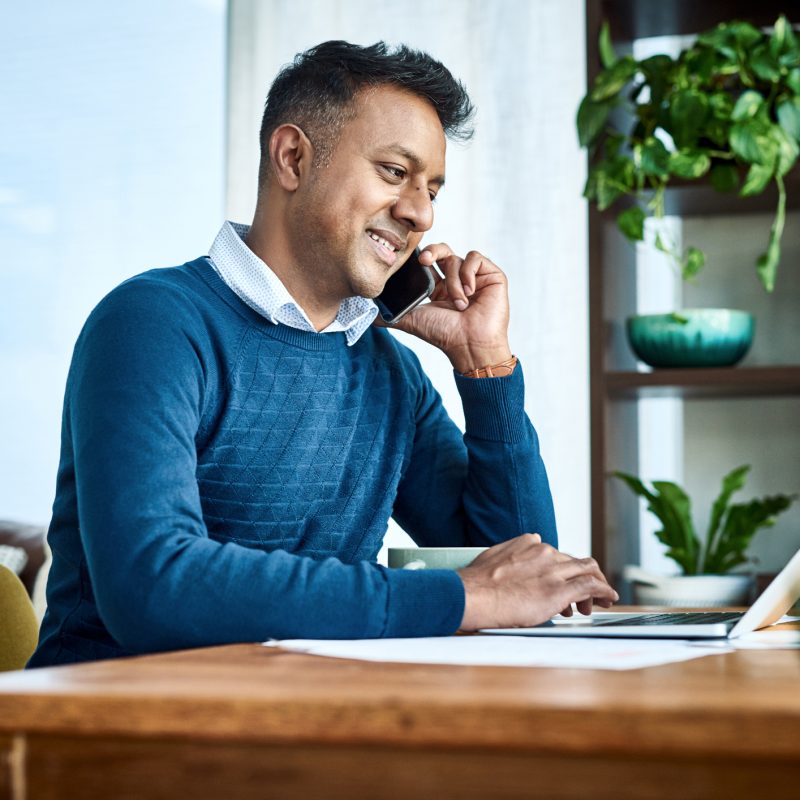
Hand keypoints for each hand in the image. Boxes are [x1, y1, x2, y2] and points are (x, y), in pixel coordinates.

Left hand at [388, 244, 512, 373]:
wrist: (469, 345)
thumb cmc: (444, 335)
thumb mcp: (412, 320)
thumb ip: (391, 315)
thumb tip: (369, 316)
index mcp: (439, 289)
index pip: (429, 262)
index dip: (421, 257)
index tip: (414, 261)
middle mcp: (456, 281)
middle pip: (442, 250)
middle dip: (432, 252)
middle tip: (424, 261)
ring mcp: (475, 278)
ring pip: (456, 258)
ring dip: (453, 281)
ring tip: (458, 303)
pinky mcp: (492, 276)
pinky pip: (475, 258)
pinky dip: (468, 273)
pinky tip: (469, 292)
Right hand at [456, 534, 618, 630]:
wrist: (473, 595)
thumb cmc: (476, 585)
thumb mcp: (492, 559)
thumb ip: (508, 558)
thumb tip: (509, 565)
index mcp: (528, 544)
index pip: (556, 553)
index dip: (564, 570)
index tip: (563, 582)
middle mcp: (544, 552)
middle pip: (575, 561)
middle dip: (584, 577)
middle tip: (586, 595)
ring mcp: (553, 570)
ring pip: (588, 570)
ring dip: (598, 584)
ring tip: (601, 599)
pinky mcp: (559, 590)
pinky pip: (591, 586)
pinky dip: (604, 591)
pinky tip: (609, 598)